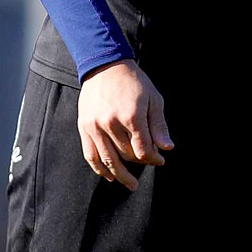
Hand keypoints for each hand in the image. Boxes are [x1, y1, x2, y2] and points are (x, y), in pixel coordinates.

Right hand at [77, 59, 173, 191]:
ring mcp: (95, 126)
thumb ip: (159, 125)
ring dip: (120, 175)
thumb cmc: (135, 83)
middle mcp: (111, 123)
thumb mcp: (153, 99)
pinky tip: (109, 177)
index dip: (153, 158)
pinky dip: (99, 168)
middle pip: (127, 154)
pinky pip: (90, 154)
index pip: (143, 149)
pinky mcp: (84, 127)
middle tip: (149, 162)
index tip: (160, 160)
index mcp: (131, 116)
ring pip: (109, 159)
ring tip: (131, 185)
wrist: (105, 66)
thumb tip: (167, 149)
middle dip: (140, 161)